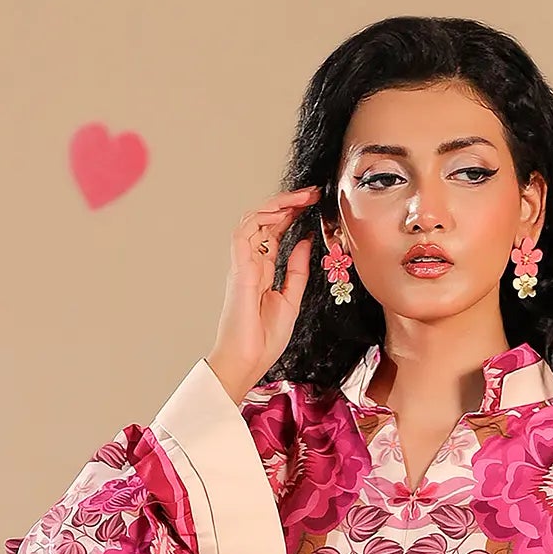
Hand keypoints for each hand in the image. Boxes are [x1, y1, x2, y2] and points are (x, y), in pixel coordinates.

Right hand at [207, 185, 319, 401]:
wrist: (248, 361)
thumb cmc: (264, 340)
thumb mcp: (291, 299)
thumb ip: (297, 270)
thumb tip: (305, 241)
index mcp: (262, 271)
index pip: (276, 233)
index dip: (293, 215)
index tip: (314, 204)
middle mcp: (250, 263)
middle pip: (266, 222)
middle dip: (289, 203)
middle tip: (312, 192)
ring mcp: (242, 264)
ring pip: (254, 220)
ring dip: (277, 205)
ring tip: (301, 197)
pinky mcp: (238, 269)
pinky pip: (244, 232)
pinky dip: (262, 218)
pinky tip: (282, 213)